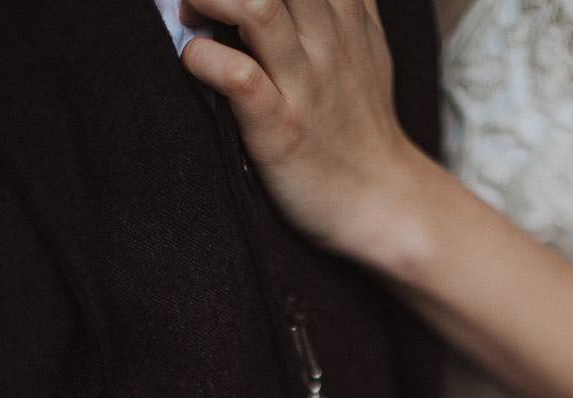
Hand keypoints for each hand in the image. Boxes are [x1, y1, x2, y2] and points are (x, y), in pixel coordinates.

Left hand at [181, 0, 419, 257]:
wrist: (382, 202)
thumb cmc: (363, 127)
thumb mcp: (370, 50)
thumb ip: (351, 6)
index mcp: (346, 13)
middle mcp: (327, 41)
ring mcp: (305, 85)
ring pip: (258, 6)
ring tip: (190, 15)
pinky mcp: (282, 129)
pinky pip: (239, 77)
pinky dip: (204, 60)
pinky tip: (197, 63)